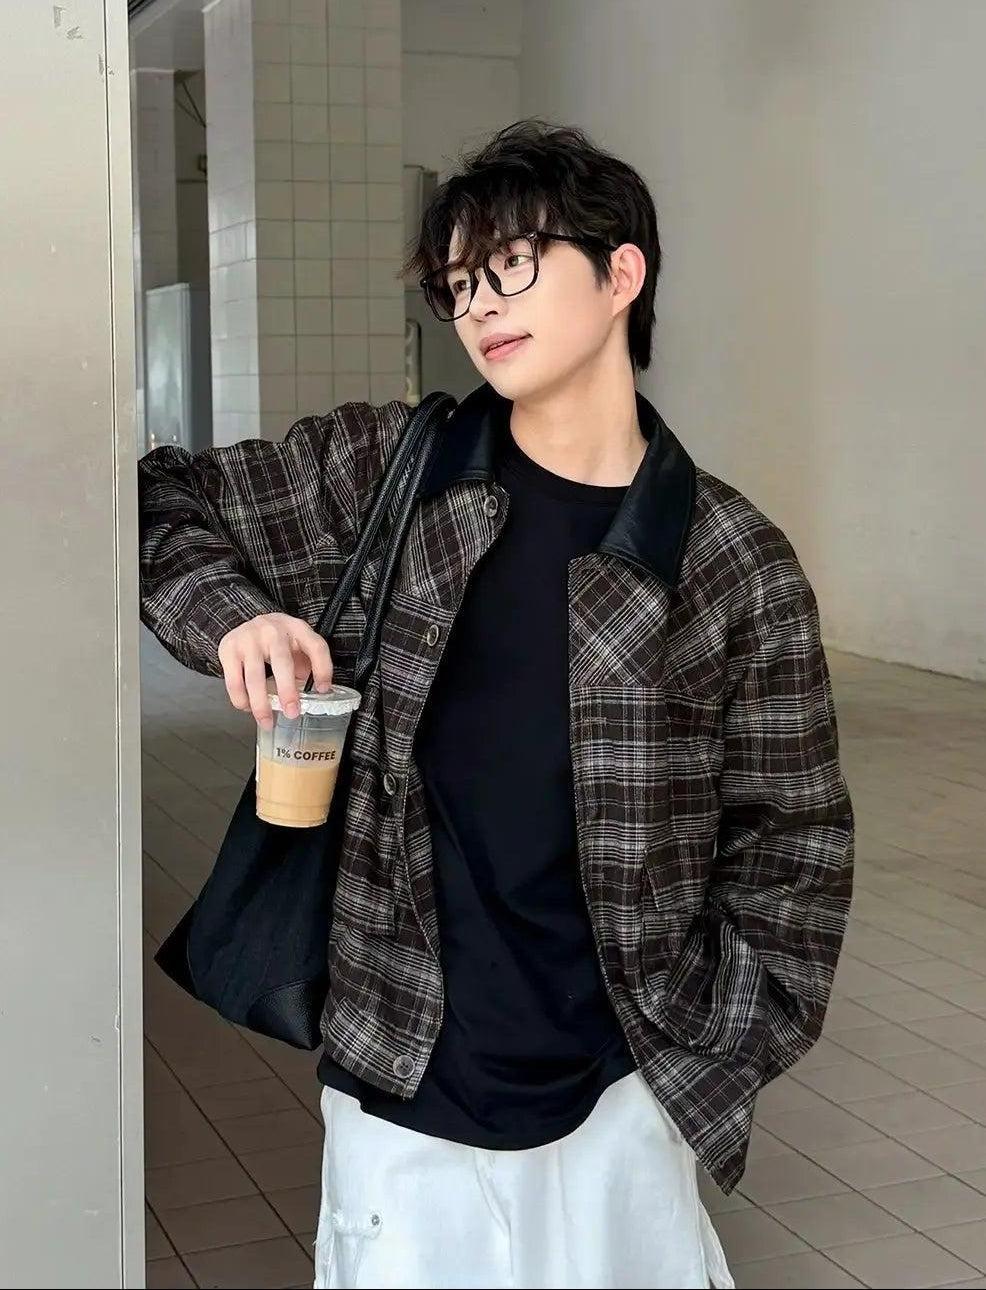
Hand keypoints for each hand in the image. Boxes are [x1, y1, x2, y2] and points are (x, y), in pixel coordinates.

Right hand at [217, 613, 332, 729]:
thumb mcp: (298, 644)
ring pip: (254, 676)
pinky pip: (234, 680)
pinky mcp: (229, 649)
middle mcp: (272, 630)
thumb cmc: (277, 639)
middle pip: (282, 662)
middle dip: (287, 691)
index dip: (322, 669)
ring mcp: (248, 638)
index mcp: (296, 628)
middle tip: (292, 713)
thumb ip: (309, 664)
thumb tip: (317, 691)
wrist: (246, 624)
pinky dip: (240, 699)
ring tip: (267, 721)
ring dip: (260, 703)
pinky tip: (247, 708)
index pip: (315, 646)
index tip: (323, 689)